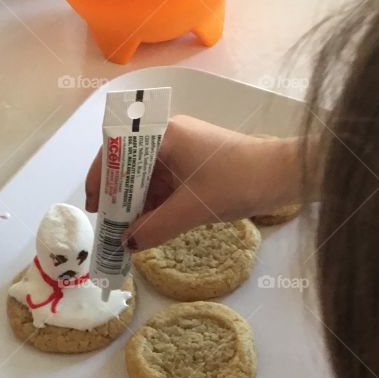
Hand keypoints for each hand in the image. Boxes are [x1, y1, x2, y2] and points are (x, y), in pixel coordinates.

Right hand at [84, 114, 302, 249]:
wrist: (283, 176)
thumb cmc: (237, 183)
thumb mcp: (191, 210)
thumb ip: (155, 228)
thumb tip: (128, 244)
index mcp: (163, 134)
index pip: (115, 149)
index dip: (99, 178)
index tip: (95, 207)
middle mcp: (169, 136)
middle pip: (130, 164)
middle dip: (118, 197)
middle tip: (111, 227)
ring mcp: (184, 149)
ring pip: (149, 176)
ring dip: (139, 204)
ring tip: (130, 233)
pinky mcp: (197, 164)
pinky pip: (167, 182)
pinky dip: (158, 203)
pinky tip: (153, 226)